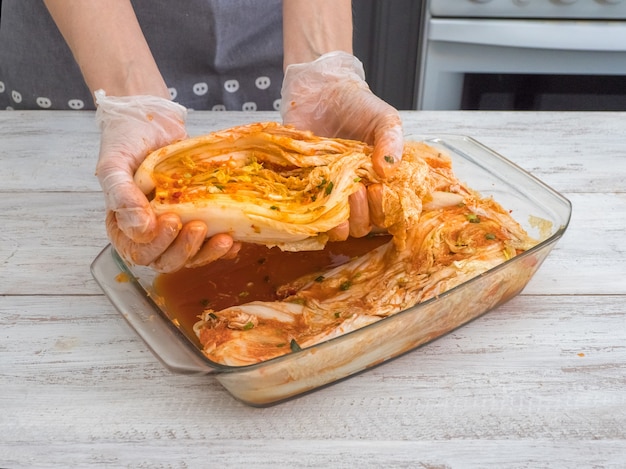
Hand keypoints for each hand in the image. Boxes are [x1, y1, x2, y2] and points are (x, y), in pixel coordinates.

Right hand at [94, 90, 238, 271]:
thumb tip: (141, 229)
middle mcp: (148, 232)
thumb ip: (121, 195)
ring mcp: (174, 227)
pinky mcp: (196, 218)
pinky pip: (207, 243)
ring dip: (207, 252)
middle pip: (166, 260)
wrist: (151, 119)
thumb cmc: (126, 139)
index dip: (156, 245)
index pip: (138, 252)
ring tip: (224, 238)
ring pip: (190, 255)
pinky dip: (221, 247)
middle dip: (185, 249)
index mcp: (123, 225)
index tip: (171, 221)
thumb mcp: (114, 164)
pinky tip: (234, 240)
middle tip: (198, 227)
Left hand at [280, 51, 402, 238]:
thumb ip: (392, 141)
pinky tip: (317, 196)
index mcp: (381, 182)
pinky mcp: (307, 191)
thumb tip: (388, 171)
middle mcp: (358, 193)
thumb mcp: (384, 119)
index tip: (379, 189)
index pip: (389, 213)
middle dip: (364, 214)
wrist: (321, 92)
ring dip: (342, 219)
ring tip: (340, 191)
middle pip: (365, 227)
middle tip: (358, 188)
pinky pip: (312, 218)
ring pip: (341, 229)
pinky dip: (315, 214)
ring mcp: (332, 195)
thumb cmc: (357, 106)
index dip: (385, 209)